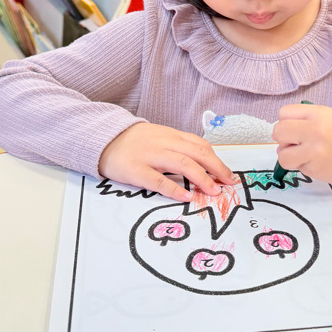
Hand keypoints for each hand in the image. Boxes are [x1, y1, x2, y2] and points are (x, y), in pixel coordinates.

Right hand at [98, 123, 235, 200]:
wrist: (103, 139)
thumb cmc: (133, 142)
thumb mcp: (159, 137)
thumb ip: (178, 146)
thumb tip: (203, 162)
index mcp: (170, 135)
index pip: (200, 145)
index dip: (217, 160)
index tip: (228, 174)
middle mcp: (164, 143)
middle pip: (197, 154)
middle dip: (216, 169)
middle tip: (228, 183)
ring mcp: (150, 156)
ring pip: (183, 164)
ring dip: (202, 179)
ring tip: (214, 191)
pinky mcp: (136, 170)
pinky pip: (159, 180)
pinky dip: (175, 189)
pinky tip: (187, 196)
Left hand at [272, 104, 331, 184]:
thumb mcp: (329, 116)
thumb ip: (306, 119)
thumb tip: (282, 131)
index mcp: (317, 114)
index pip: (283, 114)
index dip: (286, 122)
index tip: (294, 129)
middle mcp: (314, 130)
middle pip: (279, 132)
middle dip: (283, 139)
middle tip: (295, 143)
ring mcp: (314, 151)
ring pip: (282, 155)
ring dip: (289, 156)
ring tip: (303, 155)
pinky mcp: (316, 169)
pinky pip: (297, 168)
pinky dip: (304, 166)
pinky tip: (318, 163)